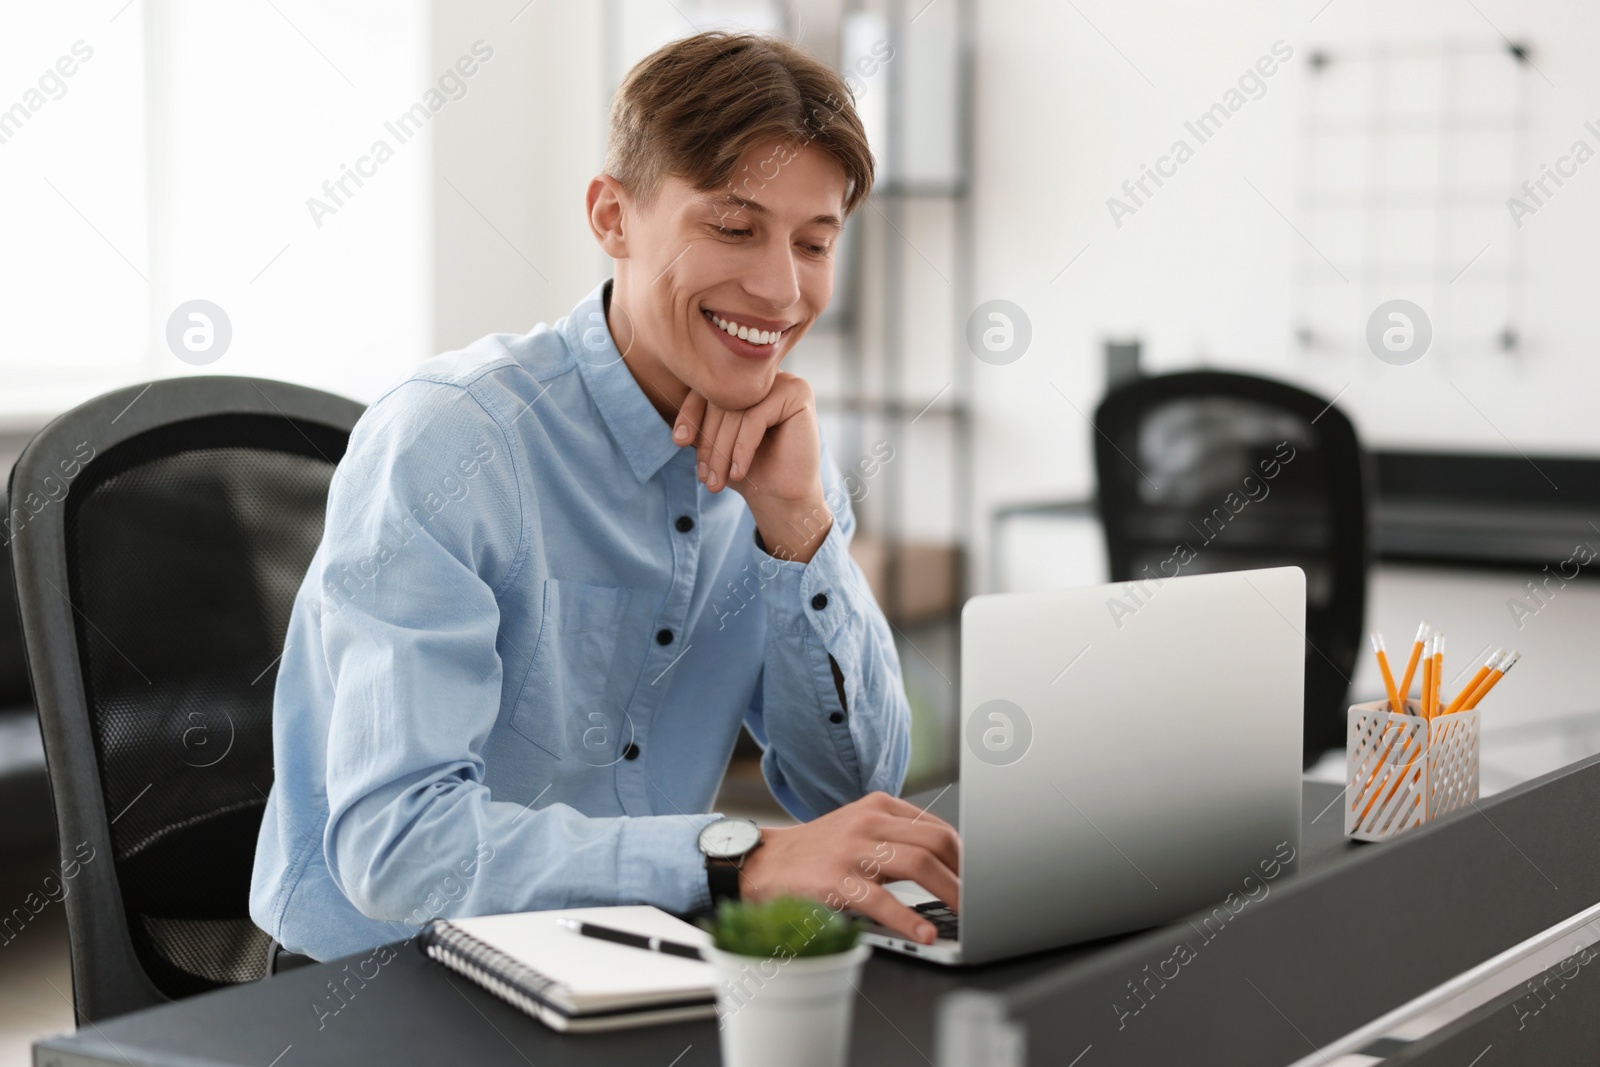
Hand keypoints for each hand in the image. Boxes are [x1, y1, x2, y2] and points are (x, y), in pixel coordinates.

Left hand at [672, 373, 830, 561]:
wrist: (782, 498)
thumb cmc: (748, 470)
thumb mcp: (714, 443)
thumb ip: (698, 423)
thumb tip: (673, 419)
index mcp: (744, 380)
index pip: (708, 388)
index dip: (690, 414)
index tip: (679, 441)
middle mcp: (764, 374)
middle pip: (722, 400)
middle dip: (708, 441)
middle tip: (704, 476)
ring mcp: (784, 380)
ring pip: (738, 410)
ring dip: (722, 451)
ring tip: (716, 481)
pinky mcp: (798, 394)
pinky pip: (756, 417)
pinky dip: (743, 448)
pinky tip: (739, 473)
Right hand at [736, 792, 960, 945]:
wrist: (762, 863)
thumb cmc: (816, 852)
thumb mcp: (858, 828)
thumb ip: (895, 836)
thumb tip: (946, 863)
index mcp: (878, 806)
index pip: (936, 825)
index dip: (964, 854)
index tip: (978, 877)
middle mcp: (868, 823)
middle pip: (935, 841)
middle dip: (965, 872)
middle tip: (980, 898)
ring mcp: (852, 851)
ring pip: (917, 864)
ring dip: (950, 893)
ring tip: (965, 915)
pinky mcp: (836, 881)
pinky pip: (883, 900)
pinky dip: (910, 920)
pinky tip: (925, 934)